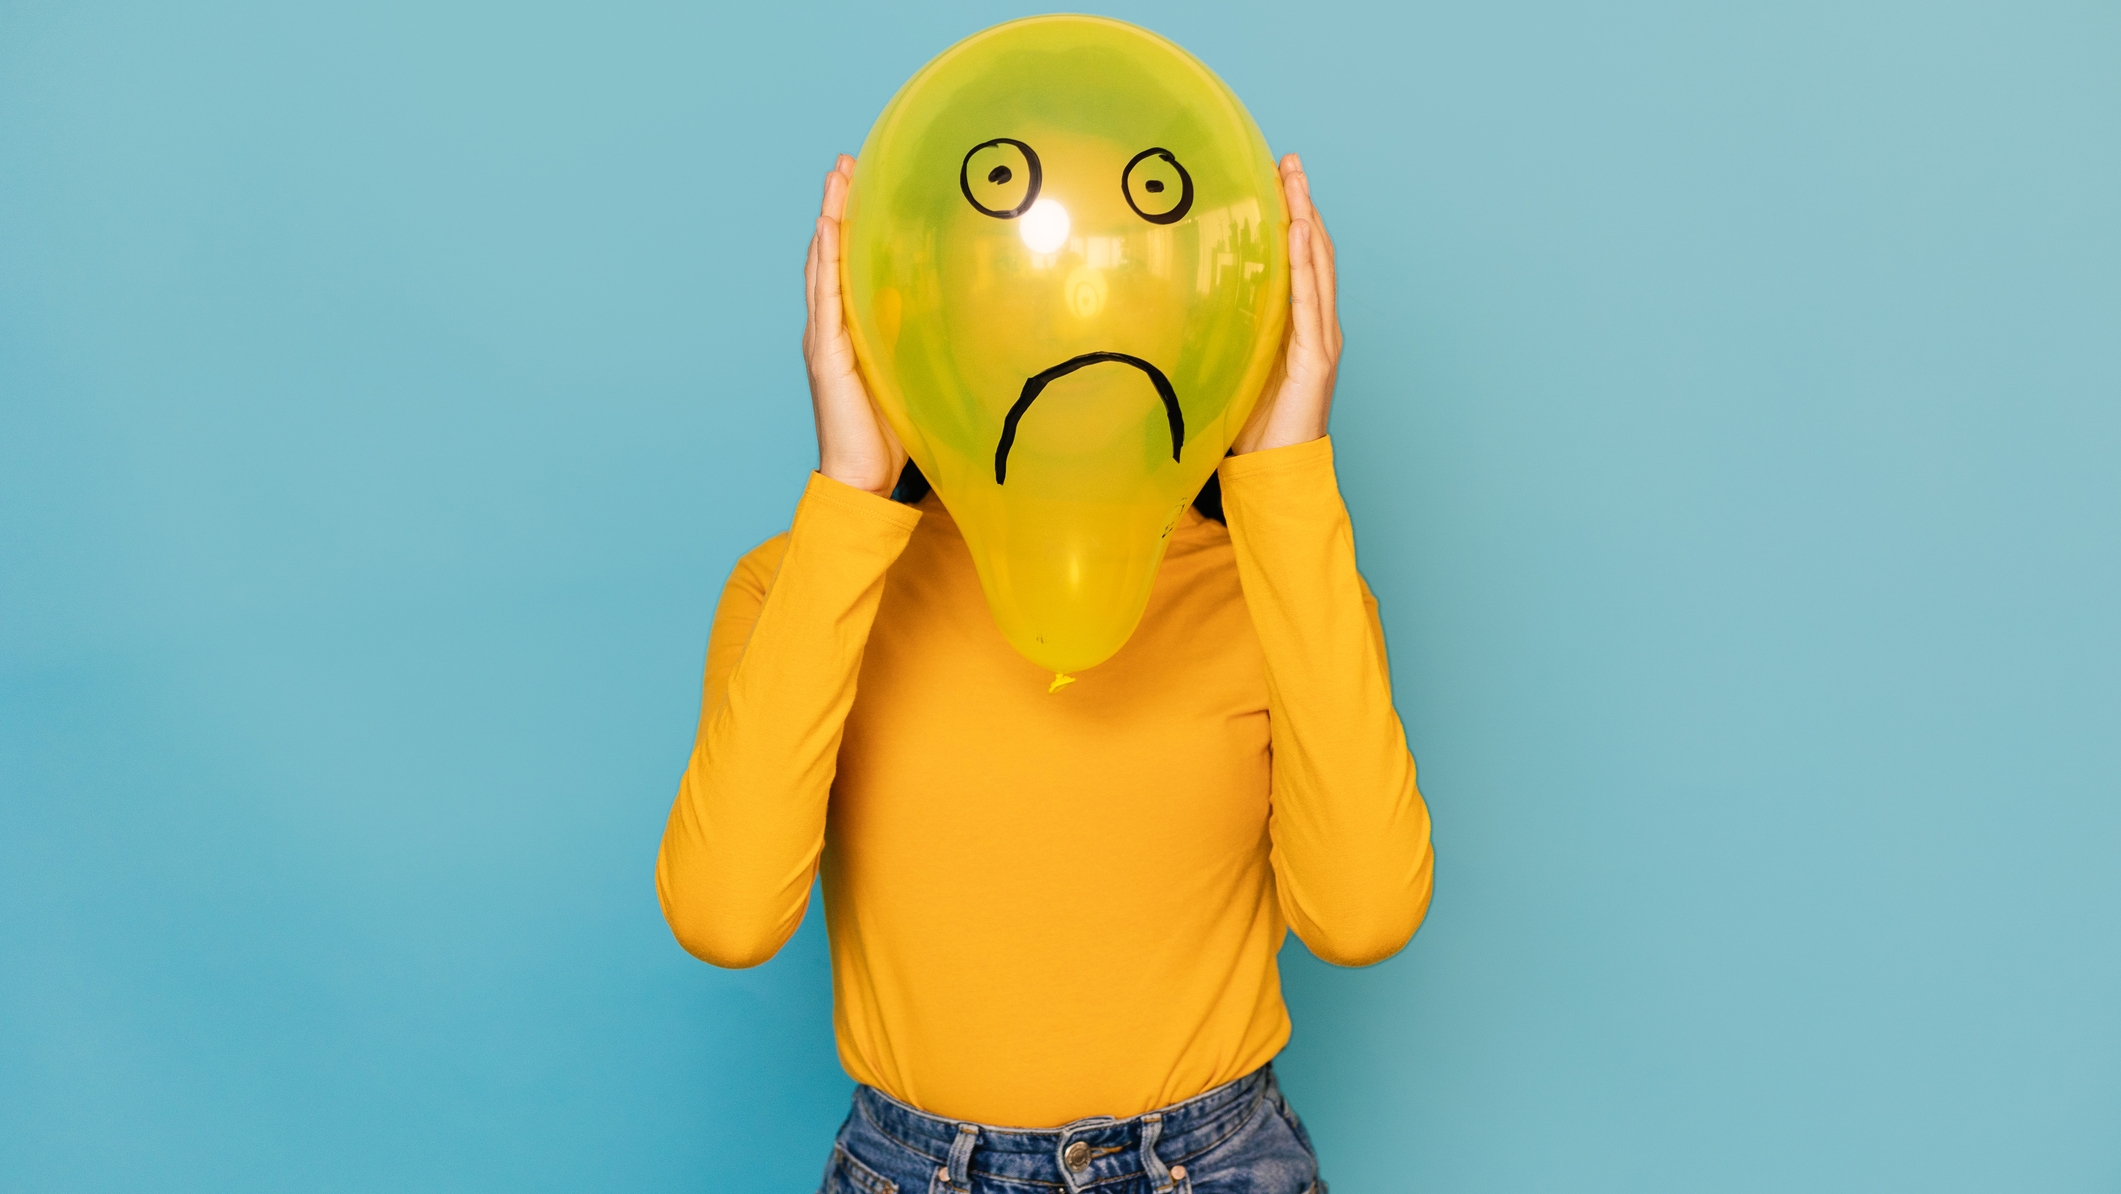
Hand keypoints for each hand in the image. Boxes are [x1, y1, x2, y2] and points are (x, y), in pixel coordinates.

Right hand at [804, 154, 906, 496]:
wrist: (860, 478)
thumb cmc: (887, 437)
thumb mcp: (910, 376)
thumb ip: (918, 344)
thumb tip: (948, 314)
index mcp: (846, 332)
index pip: (845, 266)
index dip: (848, 224)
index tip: (858, 182)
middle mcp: (828, 328)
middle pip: (828, 254)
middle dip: (834, 206)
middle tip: (843, 161)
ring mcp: (823, 339)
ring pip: (821, 265)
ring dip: (826, 218)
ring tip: (834, 177)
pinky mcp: (826, 354)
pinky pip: (825, 298)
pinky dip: (823, 261)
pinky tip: (825, 229)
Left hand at [1231, 154, 1341, 454]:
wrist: (1278, 471)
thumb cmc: (1256, 427)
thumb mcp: (1236, 365)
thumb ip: (1228, 332)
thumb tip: (1187, 303)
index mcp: (1302, 326)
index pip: (1301, 259)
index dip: (1294, 216)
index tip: (1279, 177)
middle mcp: (1319, 326)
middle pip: (1316, 250)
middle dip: (1304, 202)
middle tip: (1290, 159)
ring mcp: (1322, 340)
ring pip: (1319, 266)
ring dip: (1308, 219)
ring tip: (1297, 180)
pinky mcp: (1318, 358)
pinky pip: (1311, 301)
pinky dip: (1306, 264)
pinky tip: (1299, 232)